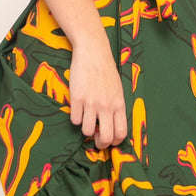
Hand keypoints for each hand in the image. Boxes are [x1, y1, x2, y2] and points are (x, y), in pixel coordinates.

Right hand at [68, 35, 127, 149]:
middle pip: (106, 138)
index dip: (115, 142)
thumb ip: (115, 108)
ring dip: (85, 128)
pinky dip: (75, 117)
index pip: (121, 134)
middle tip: (96, 139)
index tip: (109, 140)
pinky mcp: (76, 98)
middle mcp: (106, 106)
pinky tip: (77, 108)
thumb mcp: (117, 90)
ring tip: (85, 118)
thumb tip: (112, 125)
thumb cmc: (106, 70)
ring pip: (86, 131)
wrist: (93, 52)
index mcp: (119, 105)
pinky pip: (74, 120)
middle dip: (100, 143)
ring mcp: (91, 103)